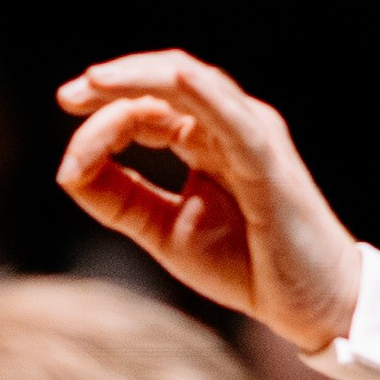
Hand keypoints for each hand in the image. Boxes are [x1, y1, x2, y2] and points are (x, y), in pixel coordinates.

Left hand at [56, 52, 361, 352]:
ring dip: (143, 77)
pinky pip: (233, 117)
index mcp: (207, 140)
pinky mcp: (269, 159)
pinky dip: (204, 93)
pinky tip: (176, 79)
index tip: (70, 153)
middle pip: (166, 81)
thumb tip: (67, 169)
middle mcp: (230, 126)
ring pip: (194, 84)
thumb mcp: (164, 229)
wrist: (311, 303)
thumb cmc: (248, 264)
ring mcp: (253, 136)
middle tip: (70, 95)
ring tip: (96, 81)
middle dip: (114, 81)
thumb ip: (117, 198)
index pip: (147, 108)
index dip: (103, 113)